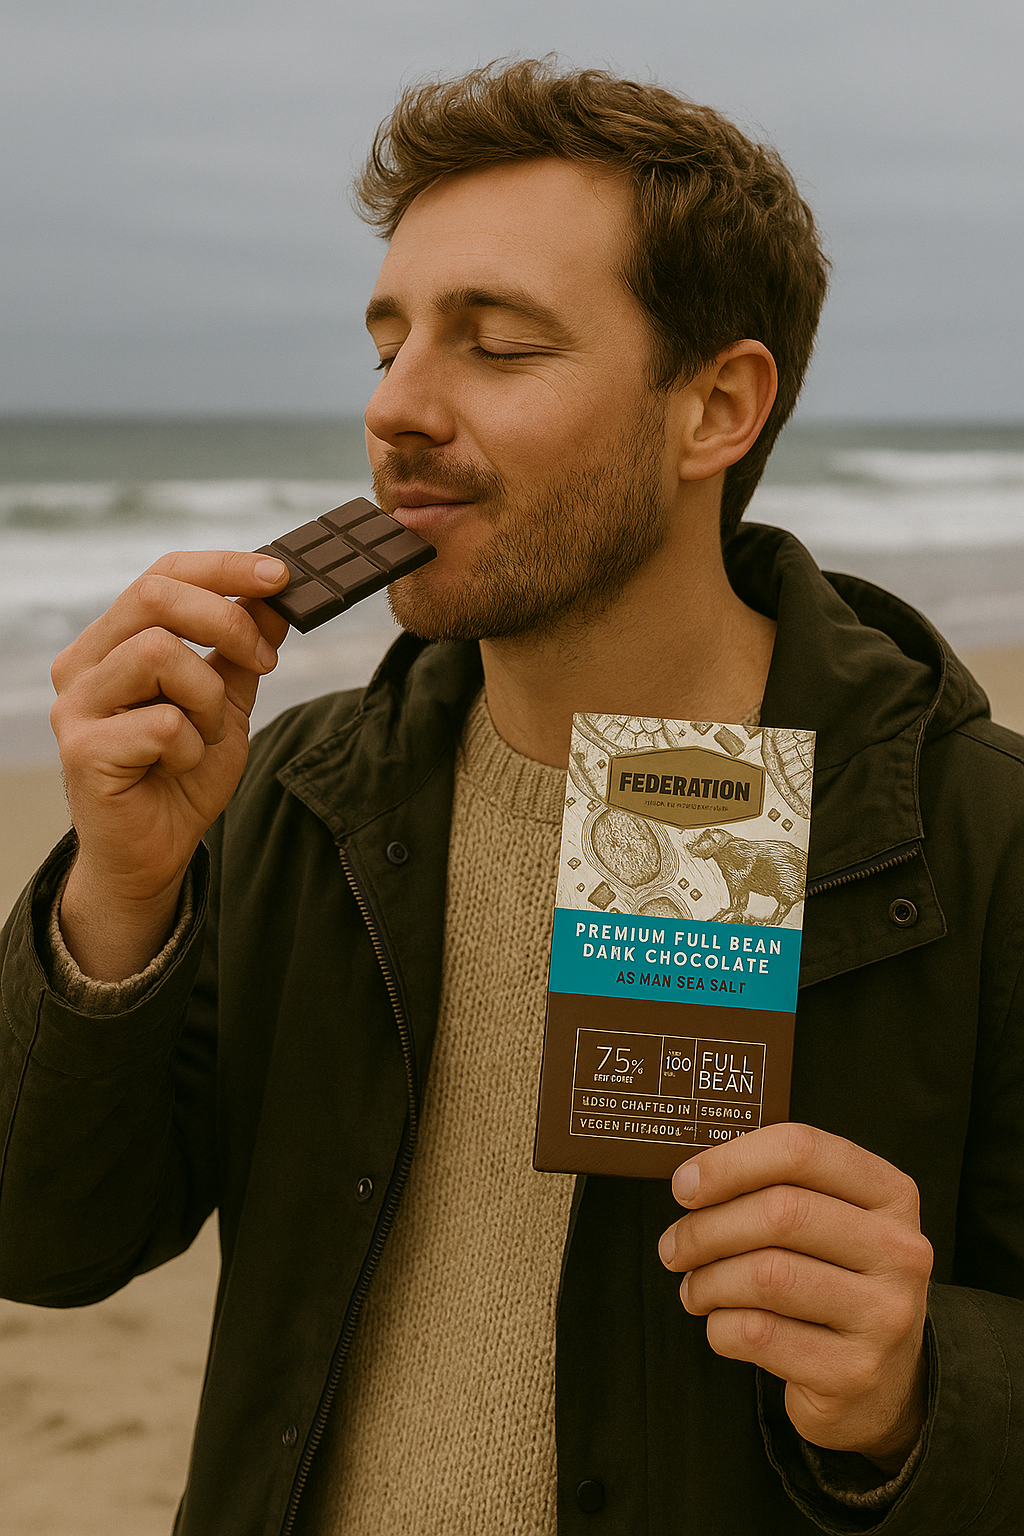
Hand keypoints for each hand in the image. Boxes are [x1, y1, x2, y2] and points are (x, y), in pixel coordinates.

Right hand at [50, 550, 289, 978]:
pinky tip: (177, 766)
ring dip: (206, 698)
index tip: (280, 576)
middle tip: (265, 659)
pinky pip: (162, 722)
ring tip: (204, 734)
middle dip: (227, 620)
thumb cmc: (181, 775)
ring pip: (160, 653)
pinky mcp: (82, 748)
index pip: (163, 574)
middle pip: (156, 595)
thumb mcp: (225, 701)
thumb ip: (241, 651)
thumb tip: (273, 597)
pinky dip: (190, 746)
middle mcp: (84, 663)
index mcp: (113, 641)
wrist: (156, 852)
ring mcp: (77, 705)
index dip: (223, 567)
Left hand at [658, 1123, 932, 1473]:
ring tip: (695, 1289)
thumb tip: (693, 1181)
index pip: (802, 1150)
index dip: (729, 1163)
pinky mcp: (855, 1371)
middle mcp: (899, 1250)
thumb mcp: (832, 1221)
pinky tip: (721, 1324)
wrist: (885, 1383)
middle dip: (707, 1229)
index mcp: (890, 1194)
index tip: (684, 1185)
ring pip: (766, 1276)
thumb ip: (779, 1187)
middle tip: (674, 1247)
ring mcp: (883, 1315)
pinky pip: (759, 1334)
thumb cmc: (836, 1281)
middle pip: (780, 1213)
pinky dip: (720, 1326)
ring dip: (708, 1281)